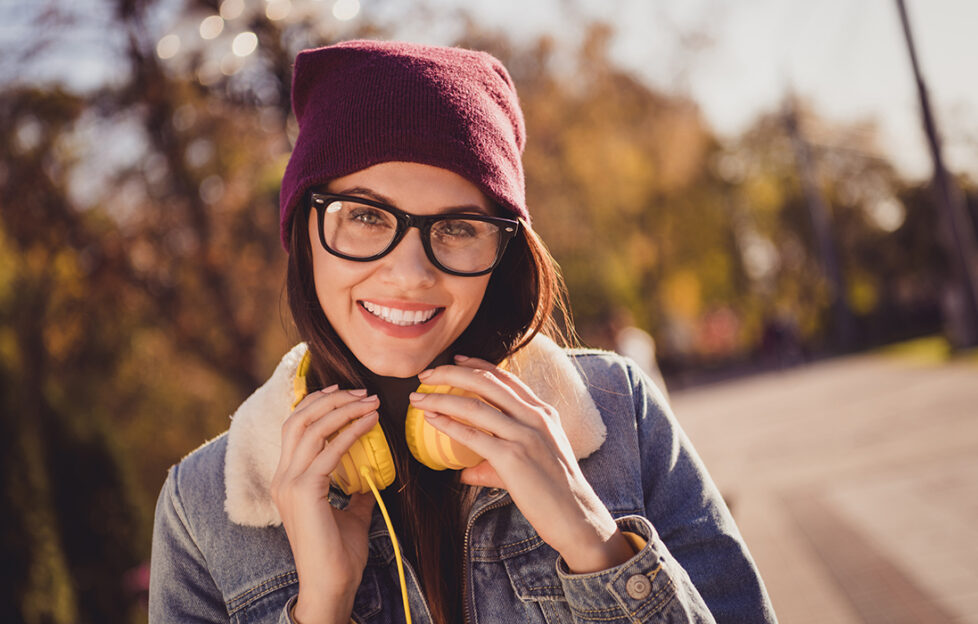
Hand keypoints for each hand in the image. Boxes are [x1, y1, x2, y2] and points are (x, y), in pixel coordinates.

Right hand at [270, 385, 379, 623]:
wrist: (330, 585)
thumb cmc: (339, 554)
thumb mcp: (350, 513)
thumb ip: (355, 491)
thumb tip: (372, 474)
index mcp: (287, 479)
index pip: (294, 426)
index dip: (316, 403)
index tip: (344, 391)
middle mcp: (282, 477)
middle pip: (298, 419)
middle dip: (330, 399)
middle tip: (361, 391)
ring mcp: (289, 483)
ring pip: (310, 428)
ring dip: (343, 410)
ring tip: (369, 402)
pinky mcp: (304, 491)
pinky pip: (328, 451)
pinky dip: (350, 432)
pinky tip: (370, 423)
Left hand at [409, 356, 633, 573]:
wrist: (575, 516)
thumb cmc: (554, 491)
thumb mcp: (534, 460)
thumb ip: (497, 460)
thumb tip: (464, 470)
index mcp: (542, 412)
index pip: (505, 378)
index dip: (477, 365)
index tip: (454, 360)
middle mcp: (535, 417)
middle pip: (486, 382)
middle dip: (451, 373)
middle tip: (426, 374)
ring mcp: (524, 435)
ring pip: (475, 406)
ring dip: (440, 397)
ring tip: (417, 397)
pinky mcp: (512, 457)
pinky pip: (472, 435)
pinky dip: (447, 423)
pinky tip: (431, 419)